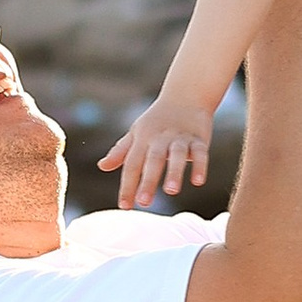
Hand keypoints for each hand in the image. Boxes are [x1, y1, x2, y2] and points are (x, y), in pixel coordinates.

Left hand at [100, 89, 215, 209]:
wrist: (186, 95)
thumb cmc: (156, 120)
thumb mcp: (136, 133)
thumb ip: (121, 151)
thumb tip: (101, 166)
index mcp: (142, 138)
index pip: (132, 164)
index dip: (128, 185)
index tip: (125, 206)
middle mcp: (160, 138)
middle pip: (153, 160)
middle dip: (148, 181)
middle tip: (143, 203)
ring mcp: (180, 138)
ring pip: (176, 155)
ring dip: (174, 172)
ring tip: (170, 191)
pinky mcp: (199, 138)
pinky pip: (200, 152)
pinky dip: (199, 166)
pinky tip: (198, 181)